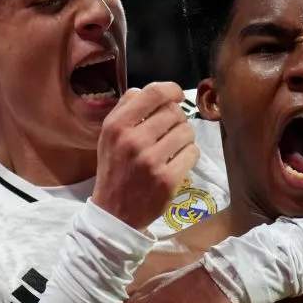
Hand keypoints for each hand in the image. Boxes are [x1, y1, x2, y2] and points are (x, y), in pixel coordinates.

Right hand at [93, 82, 199, 231]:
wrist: (114, 212)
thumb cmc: (115, 168)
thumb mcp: (109, 135)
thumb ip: (127, 108)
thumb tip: (156, 91)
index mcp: (117, 125)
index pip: (154, 93)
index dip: (172, 90)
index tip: (177, 96)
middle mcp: (133, 140)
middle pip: (174, 112)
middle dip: (178, 119)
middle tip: (171, 131)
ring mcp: (151, 161)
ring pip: (187, 131)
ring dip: (185, 137)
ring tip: (174, 147)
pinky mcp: (167, 179)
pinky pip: (193, 152)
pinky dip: (189, 155)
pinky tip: (177, 161)